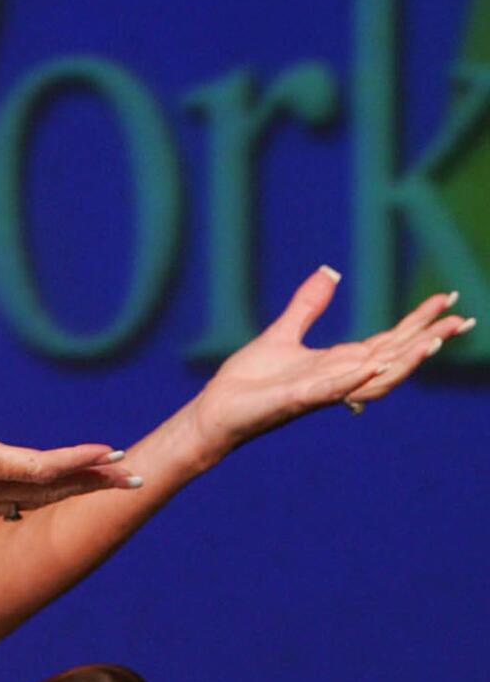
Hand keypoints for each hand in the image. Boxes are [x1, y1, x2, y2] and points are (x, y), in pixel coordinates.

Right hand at [0, 320, 141, 534]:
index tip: (108, 453)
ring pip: (39, 500)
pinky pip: (20, 504)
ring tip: (110, 483)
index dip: (76, 461)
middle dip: (94, 483)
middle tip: (135, 477)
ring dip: (77, 491)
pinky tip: (58, 493)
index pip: (39, 466)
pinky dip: (48, 497)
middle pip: (52, 489)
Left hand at [188, 267, 472, 459]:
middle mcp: (337, 378)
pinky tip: (371, 363)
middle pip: (393, 357)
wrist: (218, 410)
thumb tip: (330, 271)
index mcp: (337, 362)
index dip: (418, 321)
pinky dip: (352, 377)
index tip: (447, 300)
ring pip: (373, 378)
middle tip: (462, 320)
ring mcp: (319, 390)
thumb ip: (308, 305)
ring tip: (432, 341)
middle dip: (427, 339)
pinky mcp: (295, 398)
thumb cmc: (250, 381)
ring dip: (402, 361)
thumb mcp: (283, 332)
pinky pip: (329, 388)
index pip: (388, 340)